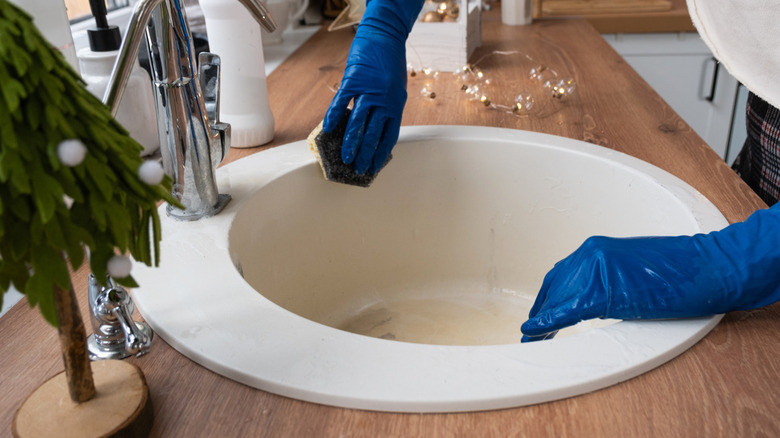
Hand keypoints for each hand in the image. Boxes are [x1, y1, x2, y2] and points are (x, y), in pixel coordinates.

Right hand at [323, 0, 422, 174]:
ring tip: (345, 158)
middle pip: (373, 134)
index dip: (381, 154)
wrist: (385, 36)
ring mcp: (368, 90)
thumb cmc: (391, 63)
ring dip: (351, 143)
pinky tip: (328, 130)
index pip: (389, 136)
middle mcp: (384, 100)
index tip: (374, 167)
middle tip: (358, 169)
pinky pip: (341, 102)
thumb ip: (386, 109)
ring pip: (358, 123)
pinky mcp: (353, 80)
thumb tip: (374, 129)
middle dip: (365, 154)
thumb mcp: (396, 89)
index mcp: (396, 105)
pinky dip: (334, 116)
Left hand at [521, 204, 779, 341]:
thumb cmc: (679, 270)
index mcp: (595, 249)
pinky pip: (567, 310)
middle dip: (541, 311)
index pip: (560, 276)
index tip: (537, 315)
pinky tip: (535, 333)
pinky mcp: (604, 290)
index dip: (546, 298)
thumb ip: (604, 278)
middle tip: (532, 332)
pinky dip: (548, 323)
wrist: (707, 266)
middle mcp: (589, 254)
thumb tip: (587, 300)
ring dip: (542, 322)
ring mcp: (595, 270)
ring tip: (532, 340)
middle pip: (554, 289)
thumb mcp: (630, 269)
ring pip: (557, 300)